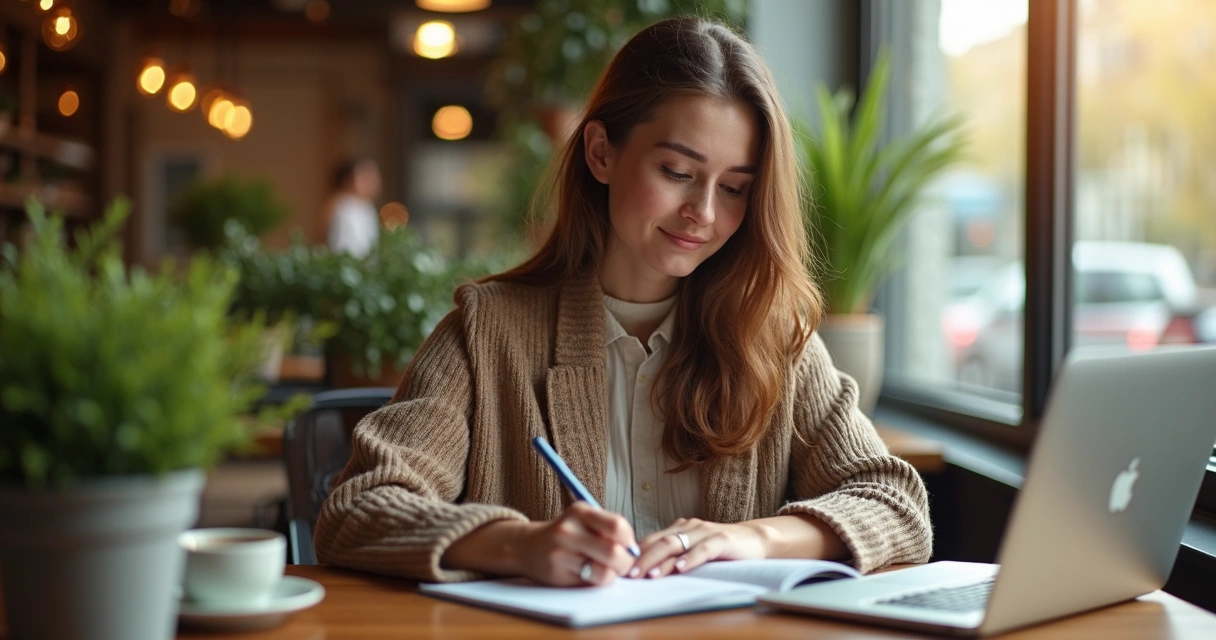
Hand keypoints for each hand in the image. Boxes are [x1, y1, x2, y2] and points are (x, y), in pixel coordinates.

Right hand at [514, 501, 638, 586]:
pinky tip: (591, 575)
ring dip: (612, 575)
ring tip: (607, 571)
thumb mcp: (584, 520)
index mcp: (580, 512)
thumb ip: (609, 530)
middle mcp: (569, 530)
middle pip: (614, 552)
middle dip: (625, 563)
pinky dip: (598, 581)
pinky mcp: (558, 574)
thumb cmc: (568, 535)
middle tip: (622, 564)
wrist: (529, 547)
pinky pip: (590, 583)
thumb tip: (635, 551)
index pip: (618, 526)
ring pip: (604, 572)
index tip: (628, 546)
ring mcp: (561, 553)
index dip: (629, 540)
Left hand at [630, 517, 767, 578]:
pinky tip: (681, 568)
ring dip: (660, 560)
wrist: (756, 540)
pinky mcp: (723, 539)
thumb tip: (644, 571)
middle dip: (641, 559)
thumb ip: (673, 556)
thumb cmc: (721, 548)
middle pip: (659, 542)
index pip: (650, 540)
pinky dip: (691, 558)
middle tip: (628, 575)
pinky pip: (704, 549)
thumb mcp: (693, 550)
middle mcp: (689, 527)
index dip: (634, 554)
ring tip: (648, 575)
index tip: (620, 569)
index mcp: (678, 529)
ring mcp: (705, 531)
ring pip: (677, 544)